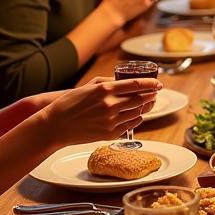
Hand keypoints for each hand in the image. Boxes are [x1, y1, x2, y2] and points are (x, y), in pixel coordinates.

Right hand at [43, 77, 161, 147]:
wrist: (55, 126)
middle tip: (155, 93)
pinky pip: (131, 125)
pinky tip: (137, 115)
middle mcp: (110, 105)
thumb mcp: (88, 86)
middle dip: (151, 95)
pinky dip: (137, 119)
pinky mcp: (110, 134)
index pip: (135, 84)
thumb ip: (108, 82)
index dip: (150, 83)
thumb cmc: (70, 104)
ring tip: (147, 103)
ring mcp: (111, 121)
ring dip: (145, 107)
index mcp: (104, 90)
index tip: (158, 83)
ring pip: (137, 112)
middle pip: (140, 99)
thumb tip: (124, 81)